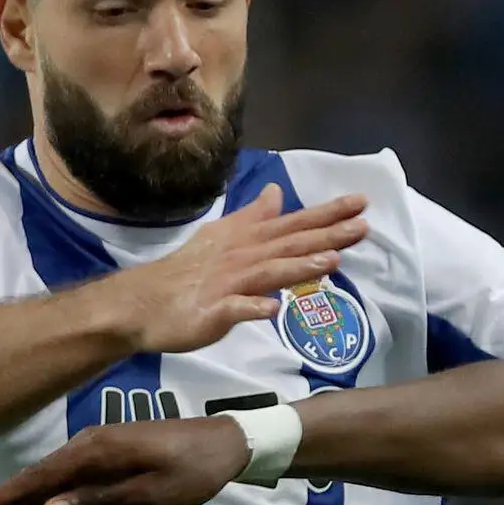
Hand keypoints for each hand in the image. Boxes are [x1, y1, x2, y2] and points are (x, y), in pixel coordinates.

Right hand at [0, 416, 246, 504]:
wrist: (224, 443)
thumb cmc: (193, 471)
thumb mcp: (149, 492)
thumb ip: (97, 501)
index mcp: (93, 453)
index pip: (35, 481)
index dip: (0, 501)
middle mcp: (85, 447)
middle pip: (32, 486)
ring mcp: (92, 451)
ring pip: (43, 485)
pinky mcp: (103, 458)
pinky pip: (61, 481)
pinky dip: (39, 499)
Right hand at [119, 189, 368, 354]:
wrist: (142, 303)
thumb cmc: (189, 274)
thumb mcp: (223, 238)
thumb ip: (253, 219)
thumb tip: (277, 193)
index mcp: (245, 240)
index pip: (291, 224)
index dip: (325, 215)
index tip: (360, 203)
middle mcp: (240, 256)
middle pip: (288, 243)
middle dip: (325, 234)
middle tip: (362, 226)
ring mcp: (226, 283)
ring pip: (267, 272)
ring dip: (298, 267)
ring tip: (330, 262)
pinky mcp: (212, 311)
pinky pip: (234, 309)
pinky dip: (252, 307)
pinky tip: (272, 308)